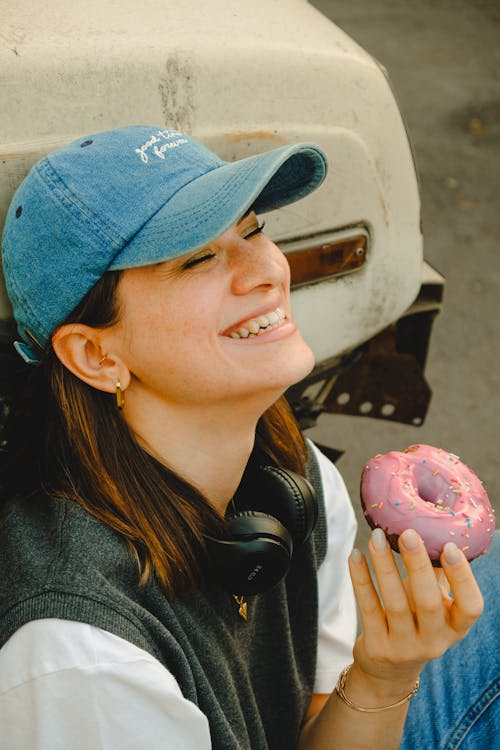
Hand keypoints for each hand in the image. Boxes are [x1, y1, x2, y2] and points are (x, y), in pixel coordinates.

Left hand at [347, 528, 483, 697]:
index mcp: (455, 627)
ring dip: (384, 566)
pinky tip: (355, 556)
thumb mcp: (433, 605)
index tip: (450, 547)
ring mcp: (405, 647)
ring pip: (394, 603)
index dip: (463, 578)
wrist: (389, 671)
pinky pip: (368, 608)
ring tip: (376, 537)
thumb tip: (430, 527)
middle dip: (417, 565)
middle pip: (428, 602)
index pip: (471, 606)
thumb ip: (435, 574)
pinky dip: (361, 579)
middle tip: (408, 534)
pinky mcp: (378, 647)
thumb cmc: (416, 622)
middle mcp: (434, 641)